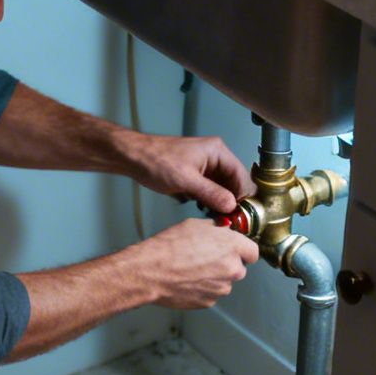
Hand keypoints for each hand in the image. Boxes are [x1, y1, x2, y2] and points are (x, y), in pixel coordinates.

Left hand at [122, 132, 253, 214]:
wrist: (132, 157)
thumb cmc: (156, 162)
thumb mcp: (185, 180)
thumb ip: (211, 193)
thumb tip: (232, 207)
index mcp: (218, 152)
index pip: (241, 176)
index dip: (243, 197)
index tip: (241, 217)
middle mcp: (216, 158)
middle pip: (234, 184)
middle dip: (232, 203)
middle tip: (229, 222)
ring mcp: (206, 168)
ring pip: (223, 190)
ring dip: (221, 204)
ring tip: (216, 219)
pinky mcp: (196, 177)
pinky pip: (211, 192)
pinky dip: (210, 203)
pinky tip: (204, 211)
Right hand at [131, 219, 258, 309]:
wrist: (151, 271)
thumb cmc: (170, 246)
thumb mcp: (195, 225)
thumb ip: (216, 230)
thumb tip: (222, 232)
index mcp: (232, 246)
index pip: (253, 252)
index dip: (243, 250)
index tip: (234, 250)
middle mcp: (232, 269)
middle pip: (239, 268)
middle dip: (227, 264)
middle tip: (206, 258)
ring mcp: (221, 288)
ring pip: (224, 282)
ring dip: (214, 277)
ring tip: (192, 270)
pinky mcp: (209, 302)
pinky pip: (211, 293)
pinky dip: (203, 289)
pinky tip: (187, 280)